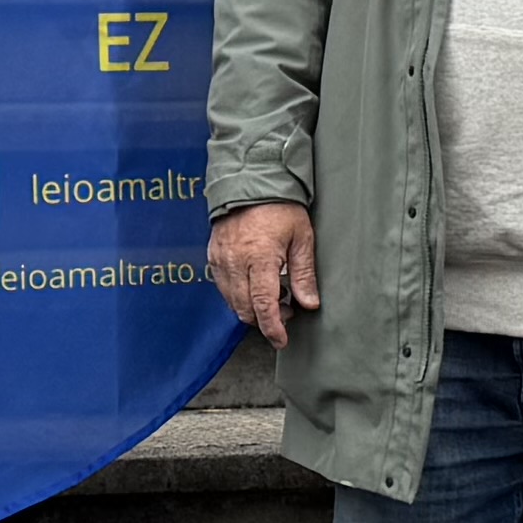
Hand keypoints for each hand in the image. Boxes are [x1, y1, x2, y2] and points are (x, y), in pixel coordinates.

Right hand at [209, 202, 321, 341]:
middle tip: (285, 314)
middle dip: (264, 320)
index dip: (272, 327)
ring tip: (273, 298)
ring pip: (232, 301)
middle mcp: (235, 261)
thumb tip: (309, 304)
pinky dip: (238, 295)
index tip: (281, 340)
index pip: (263, 304)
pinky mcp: (213, 256)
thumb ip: (304, 274)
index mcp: (260, 257)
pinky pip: (223, 287)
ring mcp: (221, 259)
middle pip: (244, 309)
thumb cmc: (280, 207)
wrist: (251, 182)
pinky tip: (254, 286)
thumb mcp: (301, 238)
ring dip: (251, 309)